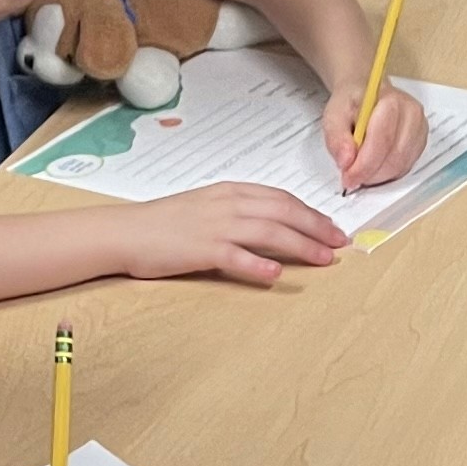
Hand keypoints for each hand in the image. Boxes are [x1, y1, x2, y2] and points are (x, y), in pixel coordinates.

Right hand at [118, 183, 349, 285]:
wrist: (125, 232)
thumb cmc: (164, 224)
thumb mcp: (206, 208)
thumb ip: (237, 213)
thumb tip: (270, 225)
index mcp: (230, 192)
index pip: (281, 198)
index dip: (311, 213)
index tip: (332, 227)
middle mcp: (228, 205)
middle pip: (283, 212)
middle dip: (317, 227)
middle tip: (341, 243)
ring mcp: (215, 226)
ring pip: (269, 231)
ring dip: (301, 245)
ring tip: (325, 259)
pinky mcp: (201, 249)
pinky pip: (235, 256)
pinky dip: (258, 264)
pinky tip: (277, 273)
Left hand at [326, 79, 428, 191]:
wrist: (366, 94)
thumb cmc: (352, 103)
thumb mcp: (334, 114)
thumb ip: (337, 138)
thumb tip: (346, 162)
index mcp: (392, 102)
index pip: (382, 141)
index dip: (364, 165)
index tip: (348, 178)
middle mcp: (412, 115)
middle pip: (395, 157)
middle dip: (370, 174)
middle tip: (351, 178)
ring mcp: (419, 130)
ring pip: (401, 166)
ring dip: (378, 176)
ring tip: (360, 170)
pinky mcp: (420, 143)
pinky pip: (405, 168)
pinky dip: (387, 174)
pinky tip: (373, 167)